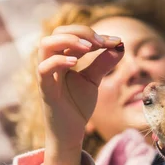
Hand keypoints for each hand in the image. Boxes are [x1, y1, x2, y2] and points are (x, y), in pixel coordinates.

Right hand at [37, 25, 122, 164]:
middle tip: (101, 42)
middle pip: (57, 32)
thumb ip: (104, 62)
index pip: (73, 34)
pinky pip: (44, 69)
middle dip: (81, 32)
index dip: (94, 33)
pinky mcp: (45, 89)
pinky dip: (59, 61)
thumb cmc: (77, 105)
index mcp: (61, 57)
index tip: (115, 41)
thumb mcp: (94, 80)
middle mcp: (51, 62)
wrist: (70, 132)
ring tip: (89, 47)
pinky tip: (75, 62)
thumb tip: (120, 45)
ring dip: (68, 41)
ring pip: (45, 45)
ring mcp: (46, 75)